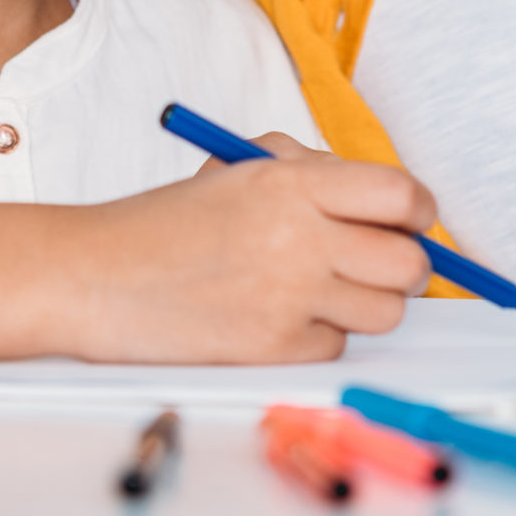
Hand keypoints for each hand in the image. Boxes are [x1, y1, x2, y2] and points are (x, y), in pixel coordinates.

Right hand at [69, 146, 437, 363]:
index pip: (401, 195)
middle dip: (402, 265)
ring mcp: (290, 296)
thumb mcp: (238, 168)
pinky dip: (318, 335)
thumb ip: (312, 173)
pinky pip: (337, 346)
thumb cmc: (166, 222)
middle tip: (375, 262)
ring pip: (385, 312)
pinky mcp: (275, 348)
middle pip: (409, 264)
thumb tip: (391, 203)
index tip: (413, 220)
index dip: (419, 210)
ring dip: (364, 303)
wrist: (95, 275)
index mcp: (292, 182)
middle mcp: (300, 237)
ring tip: (319, 289)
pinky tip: (276, 315)